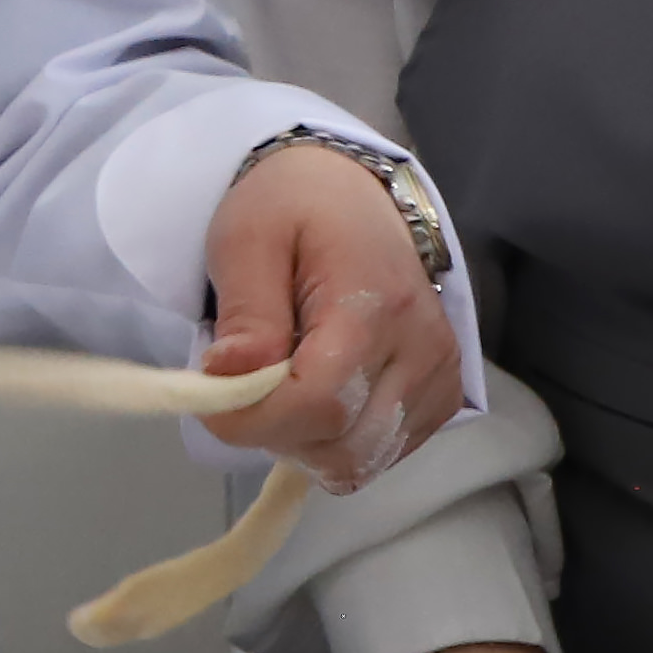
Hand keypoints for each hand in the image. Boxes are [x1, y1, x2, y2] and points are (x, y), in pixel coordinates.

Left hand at [198, 140, 461, 487]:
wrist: (350, 192)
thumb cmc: (292, 209)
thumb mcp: (246, 240)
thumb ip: (245, 313)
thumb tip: (228, 377)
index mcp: (374, 305)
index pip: (320, 403)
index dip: (253, 421)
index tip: (210, 400)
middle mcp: (422, 348)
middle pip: (344, 445)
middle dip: (275, 435)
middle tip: (243, 392)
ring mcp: (440, 375)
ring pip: (363, 460)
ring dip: (305, 444)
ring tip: (279, 390)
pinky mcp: (441, 394)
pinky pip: (384, 453)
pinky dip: (337, 442)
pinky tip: (315, 399)